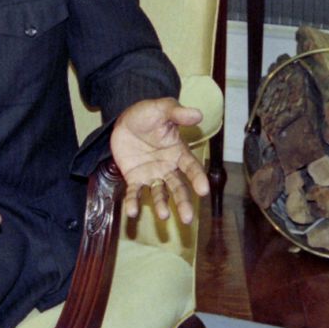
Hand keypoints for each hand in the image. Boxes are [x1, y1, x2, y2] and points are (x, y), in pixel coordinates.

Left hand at [108, 97, 208, 224]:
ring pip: (159, 193)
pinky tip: (132, 212)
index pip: (191, 167)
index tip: (203, 190)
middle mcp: (168, 167)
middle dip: (183, 202)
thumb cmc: (148, 114)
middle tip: (187, 218)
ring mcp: (151, 174)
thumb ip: (178, 113)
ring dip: (161, 205)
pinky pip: (135, 192)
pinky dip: (133, 202)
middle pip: (178, 187)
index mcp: (179, 152)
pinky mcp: (134, 178)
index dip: (198, 178)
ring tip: (163, 216)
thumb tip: (198, 114)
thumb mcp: (162, 108)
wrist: (125, 120)